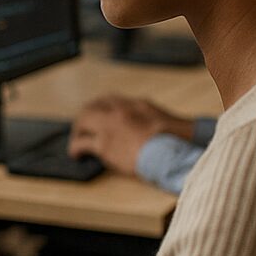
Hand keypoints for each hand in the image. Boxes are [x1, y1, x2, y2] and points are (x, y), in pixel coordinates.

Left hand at [68, 94, 194, 174]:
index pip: (112, 100)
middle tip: (82, 127)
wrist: (172, 155)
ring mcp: (110, 126)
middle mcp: (121, 111)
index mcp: (139, 105)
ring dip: (78, 130)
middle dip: (86, 116)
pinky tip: (76, 155)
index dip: (100, 107)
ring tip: (76, 140)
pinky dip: (76, 148)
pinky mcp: (104, 144)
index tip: (97, 114)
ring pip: (84, 120)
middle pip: (93, 106)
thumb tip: (168, 129)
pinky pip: (81, 143)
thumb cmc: (180, 144)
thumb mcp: (175, 124)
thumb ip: (164, 122)